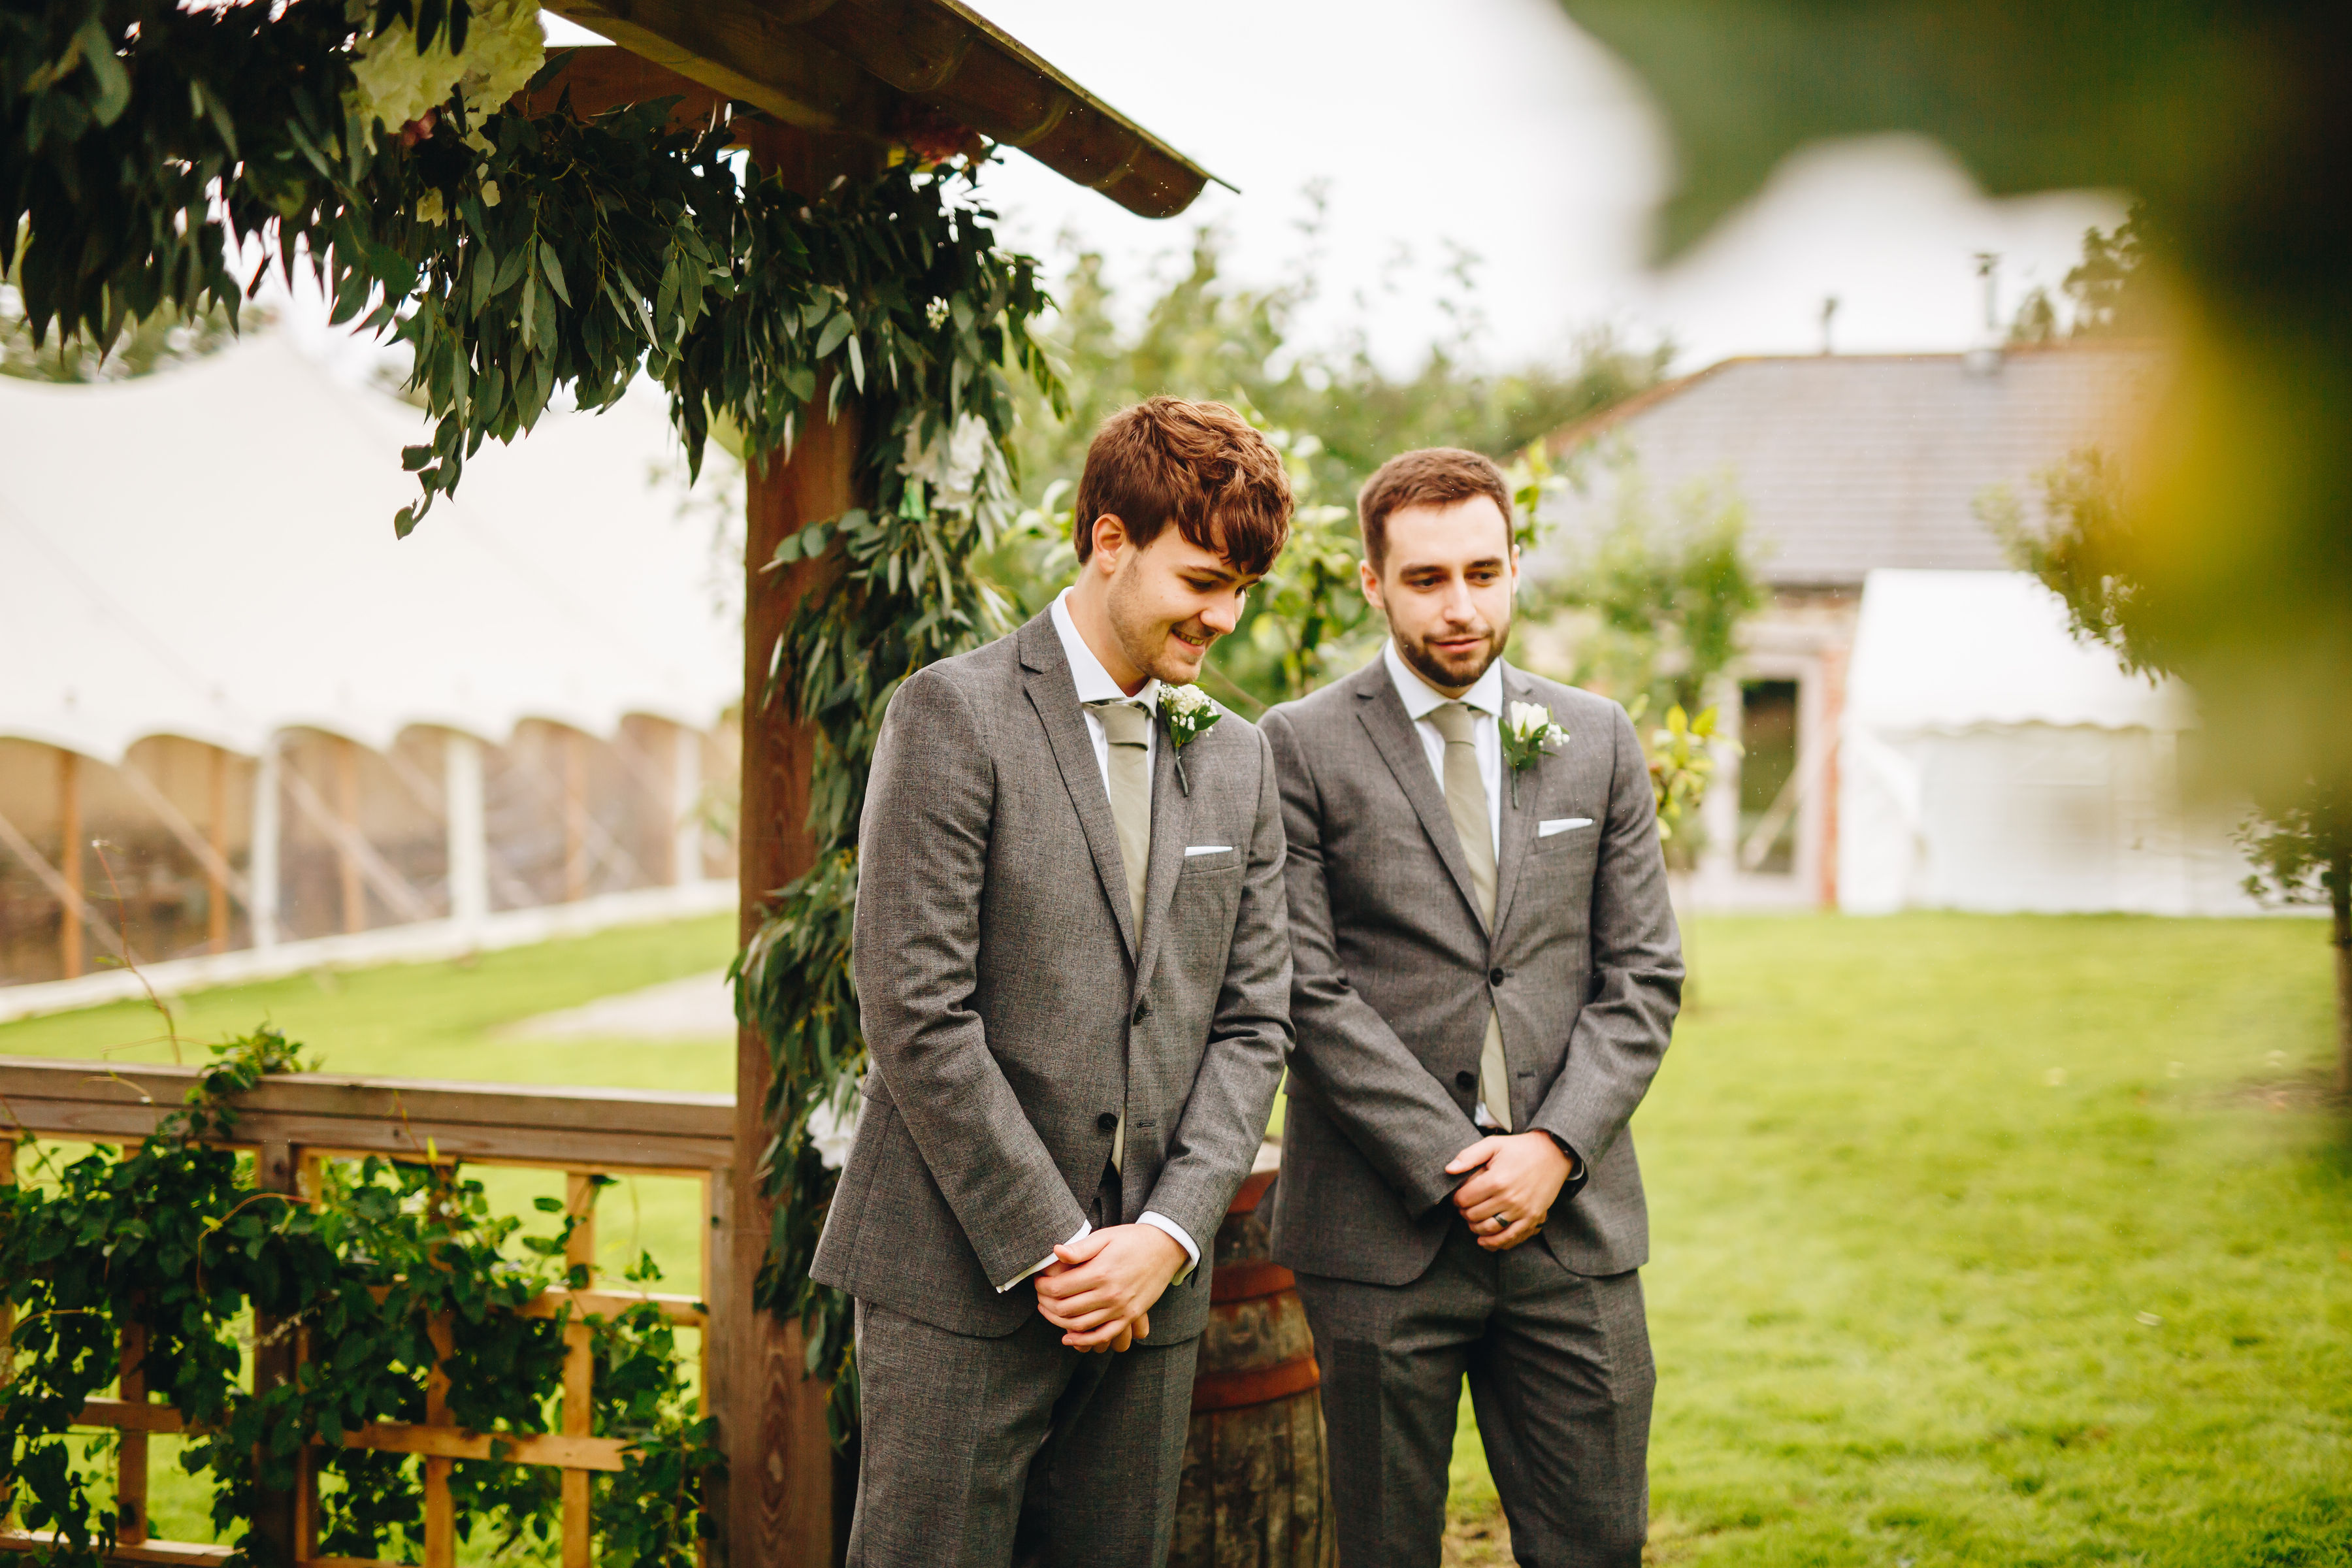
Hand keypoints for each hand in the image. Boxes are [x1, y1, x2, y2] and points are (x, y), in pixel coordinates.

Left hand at [1033, 1225, 1185, 1348]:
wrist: (1166, 1248)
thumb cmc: (1132, 1239)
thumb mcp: (1106, 1236)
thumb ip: (1080, 1247)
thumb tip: (1056, 1252)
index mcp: (1101, 1272)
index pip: (1060, 1288)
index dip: (1043, 1287)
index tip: (1037, 1282)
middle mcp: (1110, 1294)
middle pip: (1066, 1309)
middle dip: (1046, 1304)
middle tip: (1039, 1295)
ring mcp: (1121, 1308)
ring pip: (1080, 1325)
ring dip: (1058, 1321)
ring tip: (1048, 1310)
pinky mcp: (1130, 1316)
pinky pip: (1103, 1335)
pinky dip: (1083, 1341)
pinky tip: (1069, 1339)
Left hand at [1446, 1131, 1573, 1251]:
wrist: (1553, 1154)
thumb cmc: (1520, 1149)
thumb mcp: (1493, 1144)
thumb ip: (1469, 1156)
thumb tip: (1448, 1170)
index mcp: (1496, 1180)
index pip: (1465, 1199)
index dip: (1457, 1199)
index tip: (1459, 1196)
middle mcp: (1509, 1198)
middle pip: (1474, 1215)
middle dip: (1464, 1213)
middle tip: (1465, 1207)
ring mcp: (1522, 1211)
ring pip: (1489, 1230)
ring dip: (1475, 1228)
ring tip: (1473, 1220)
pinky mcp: (1532, 1219)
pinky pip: (1510, 1238)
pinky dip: (1494, 1243)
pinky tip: (1484, 1240)